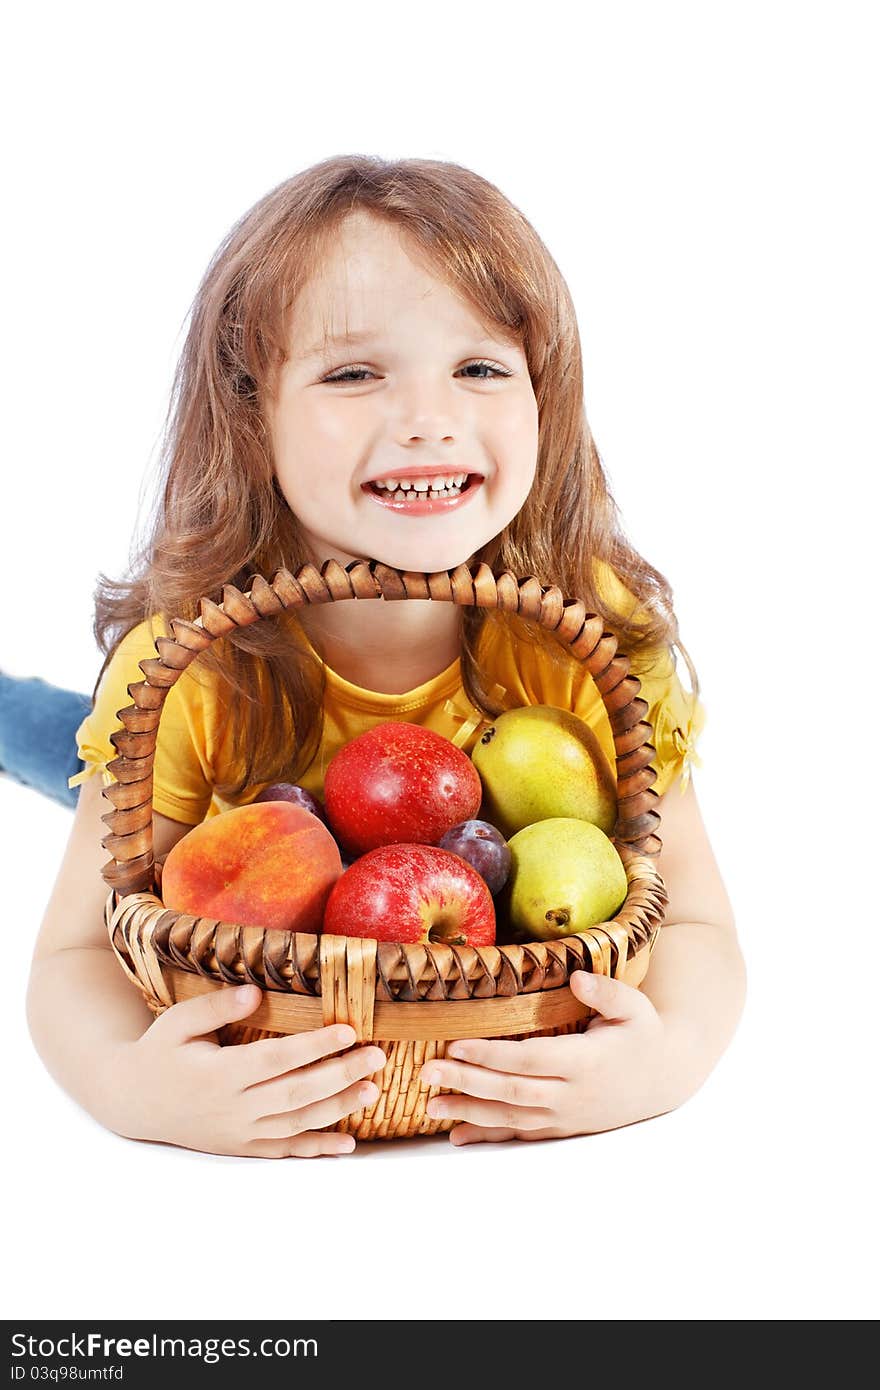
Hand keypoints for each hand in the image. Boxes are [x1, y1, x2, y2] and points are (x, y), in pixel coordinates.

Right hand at [103, 984, 386, 1157]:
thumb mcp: (178, 1021)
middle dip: (339, 1075)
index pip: (276, 1059)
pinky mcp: (240, 1148)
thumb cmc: (159, 1051)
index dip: (314, 1046)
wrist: (132, 1100)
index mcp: (218, 1074)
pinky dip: (317, 1149)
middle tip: (377, 1056)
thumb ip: (218, 1007)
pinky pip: (284, 1152)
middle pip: (295, 1093)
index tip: (349, 1030)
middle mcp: (232, 1108)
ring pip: (295, 1124)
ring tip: (372, 1090)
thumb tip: (257, 991)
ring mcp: (238, 1133)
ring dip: (337, 1108)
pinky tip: (349, 1144)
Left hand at [418, 970, 681, 1143]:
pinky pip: (520, 1133)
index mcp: (586, 1062)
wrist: (664, 1078)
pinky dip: (488, 1135)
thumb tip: (578, 978)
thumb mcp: (634, 1007)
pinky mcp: (562, 1127)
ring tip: (430, 1104)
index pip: (530, 1059)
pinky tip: (457, 1136)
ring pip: (511, 1116)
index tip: (457, 1044)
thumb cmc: (643, 1034)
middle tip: (428, 1072)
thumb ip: (606, 992)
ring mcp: (565, 1116)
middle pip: (512, 1090)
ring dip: (469, 1111)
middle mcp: (572, 1095)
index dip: (492, 1055)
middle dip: (467, 1082)